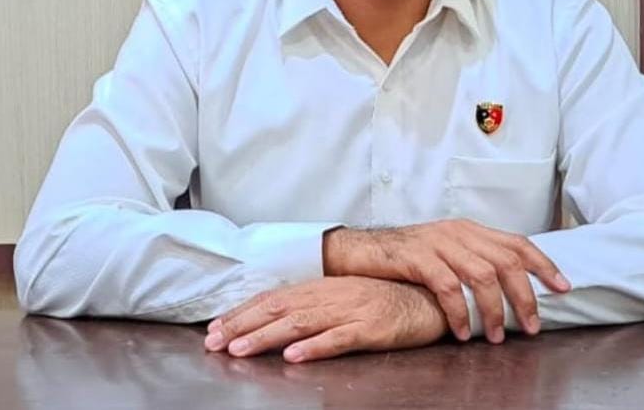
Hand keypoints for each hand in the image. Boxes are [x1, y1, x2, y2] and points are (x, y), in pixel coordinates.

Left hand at [203, 276, 447, 362]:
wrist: (429, 296)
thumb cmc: (385, 298)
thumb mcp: (344, 297)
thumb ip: (313, 306)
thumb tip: (278, 322)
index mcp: (322, 287)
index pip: (273, 298)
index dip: (242, 313)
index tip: (214, 328)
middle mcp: (331, 294)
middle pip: (279, 309)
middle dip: (243, 325)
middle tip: (213, 342)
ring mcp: (350, 309)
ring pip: (301, 323)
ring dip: (267, 337)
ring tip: (241, 350)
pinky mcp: (371, 327)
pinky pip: (340, 338)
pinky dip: (316, 346)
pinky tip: (295, 356)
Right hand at [322, 221, 570, 342]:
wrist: (358, 251)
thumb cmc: (404, 258)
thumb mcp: (444, 252)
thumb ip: (473, 262)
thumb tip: (511, 289)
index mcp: (469, 230)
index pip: (516, 243)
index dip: (543, 264)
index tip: (563, 287)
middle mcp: (457, 232)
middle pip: (506, 261)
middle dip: (524, 296)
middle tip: (530, 328)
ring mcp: (437, 242)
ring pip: (482, 274)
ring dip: (494, 310)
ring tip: (494, 337)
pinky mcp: (417, 257)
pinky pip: (447, 286)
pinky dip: (459, 312)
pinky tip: (460, 332)